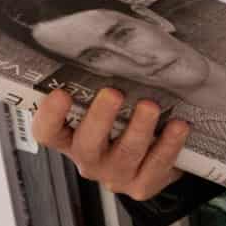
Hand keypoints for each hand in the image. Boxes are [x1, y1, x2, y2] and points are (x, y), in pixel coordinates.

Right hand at [31, 87, 188, 200]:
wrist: (150, 163)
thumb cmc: (121, 125)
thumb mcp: (106, 108)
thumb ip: (98, 86)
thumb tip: (108, 41)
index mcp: (71, 138)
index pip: (48, 132)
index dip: (49, 116)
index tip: (60, 93)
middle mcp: (89, 159)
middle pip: (86, 145)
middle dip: (100, 118)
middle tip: (113, 93)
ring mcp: (116, 175)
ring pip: (125, 154)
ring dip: (139, 128)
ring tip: (150, 106)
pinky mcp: (143, 185)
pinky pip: (156, 165)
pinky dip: (168, 144)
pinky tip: (178, 126)